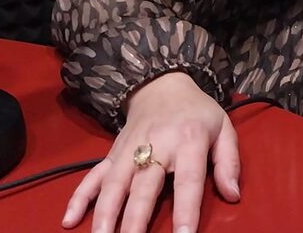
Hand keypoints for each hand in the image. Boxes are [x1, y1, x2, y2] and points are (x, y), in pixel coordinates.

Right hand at [62, 71, 240, 232]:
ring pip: (114, 184)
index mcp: (189, 141)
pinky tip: (69, 219)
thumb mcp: (223, 128)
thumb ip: (229, 162)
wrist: (162, 83)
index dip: (185, 210)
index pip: (188, 180)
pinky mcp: (112, 153)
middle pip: (144, 186)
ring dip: (105, 214)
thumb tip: (233, 195)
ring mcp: (130, 149)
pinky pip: (93, 176)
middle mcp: (156, 145)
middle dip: (135, 219)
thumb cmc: (197, 113)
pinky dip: (79, 197)